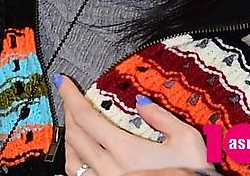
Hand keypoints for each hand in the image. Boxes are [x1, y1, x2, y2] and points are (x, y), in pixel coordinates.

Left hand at [55, 74, 209, 175]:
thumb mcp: (186, 139)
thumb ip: (161, 117)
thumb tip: (141, 102)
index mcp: (125, 150)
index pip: (86, 117)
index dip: (70, 96)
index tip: (63, 82)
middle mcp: (108, 169)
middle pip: (74, 135)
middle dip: (68, 111)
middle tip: (69, 97)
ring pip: (71, 160)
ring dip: (69, 137)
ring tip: (73, 124)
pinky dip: (74, 162)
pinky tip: (79, 155)